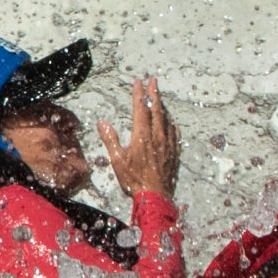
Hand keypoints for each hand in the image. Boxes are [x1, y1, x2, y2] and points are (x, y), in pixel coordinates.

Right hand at [97, 77, 179, 199]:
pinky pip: (174, 135)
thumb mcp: (117, 160)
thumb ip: (110, 139)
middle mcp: (157, 136)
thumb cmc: (134, 179)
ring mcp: (167, 144)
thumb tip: (102, 123)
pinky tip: (172, 124)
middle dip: (154, 94)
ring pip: (166, 120)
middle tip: (153, 80)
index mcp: (142, 135)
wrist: (155, 196)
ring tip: (160, 98)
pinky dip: (171, 125)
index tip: (138, 82)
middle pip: (156, 110)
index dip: (139, 94)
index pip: (140, 109)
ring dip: (162, 107)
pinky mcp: (173, 154)